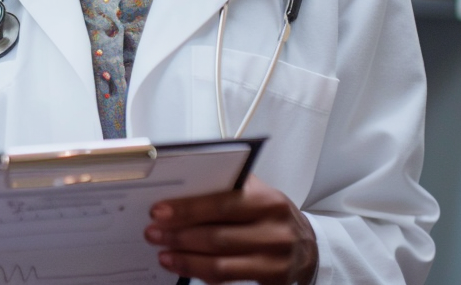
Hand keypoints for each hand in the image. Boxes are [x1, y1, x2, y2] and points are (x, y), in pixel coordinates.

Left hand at [144, 174, 317, 284]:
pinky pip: (228, 278)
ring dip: (186, 259)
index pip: (221, 204)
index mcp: (268, 200)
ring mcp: (274, 259)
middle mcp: (274, 230)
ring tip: (162, 253)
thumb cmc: (271, 214)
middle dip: (179, 235)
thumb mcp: (257, 193)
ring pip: (221, 262)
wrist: (307, 246)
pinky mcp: (272, 280)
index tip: (159, 211)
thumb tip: (180, 185)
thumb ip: (226, 187)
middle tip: (153, 233)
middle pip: (218, 236)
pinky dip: (201, 272)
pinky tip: (183, 266)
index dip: (187, 209)